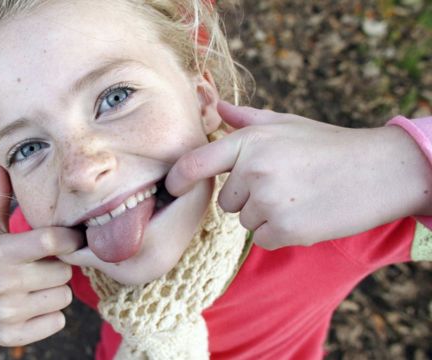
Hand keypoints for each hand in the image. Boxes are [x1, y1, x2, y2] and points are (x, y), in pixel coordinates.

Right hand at [0, 166, 83, 355]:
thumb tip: (0, 165)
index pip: (51, 241)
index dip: (70, 238)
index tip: (71, 238)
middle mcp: (2, 283)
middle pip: (64, 271)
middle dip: (58, 266)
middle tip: (43, 265)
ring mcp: (7, 312)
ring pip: (63, 297)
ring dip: (56, 290)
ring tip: (36, 284)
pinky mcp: (13, 336)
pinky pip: (57, 321)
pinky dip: (50, 314)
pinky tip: (32, 304)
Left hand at [166, 101, 431, 249]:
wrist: (378, 172)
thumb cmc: (328, 146)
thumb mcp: (286, 124)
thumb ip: (246, 119)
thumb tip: (215, 106)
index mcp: (250, 142)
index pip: (196, 163)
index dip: (178, 178)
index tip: (171, 187)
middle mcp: (254, 170)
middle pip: (225, 200)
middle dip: (246, 197)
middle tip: (282, 184)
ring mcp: (268, 201)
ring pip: (244, 220)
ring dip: (264, 216)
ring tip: (297, 197)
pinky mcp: (284, 229)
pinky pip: (262, 238)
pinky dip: (279, 233)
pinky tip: (303, 215)